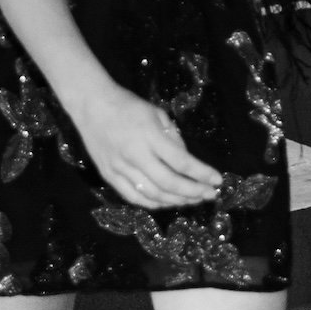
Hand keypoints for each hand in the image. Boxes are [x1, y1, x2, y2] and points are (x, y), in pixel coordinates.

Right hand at [75, 84, 223, 209]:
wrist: (93, 106)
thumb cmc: (129, 106)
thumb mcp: (157, 113)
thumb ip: (173, 138)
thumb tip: (186, 163)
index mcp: (150, 136)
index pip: (181, 162)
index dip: (201, 174)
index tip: (217, 180)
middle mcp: (135, 156)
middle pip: (169, 183)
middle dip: (193, 192)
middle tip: (209, 195)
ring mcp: (120, 169)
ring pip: (152, 195)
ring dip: (176, 201)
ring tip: (193, 200)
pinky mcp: (109, 177)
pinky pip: (134, 197)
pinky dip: (153, 204)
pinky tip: (168, 202)